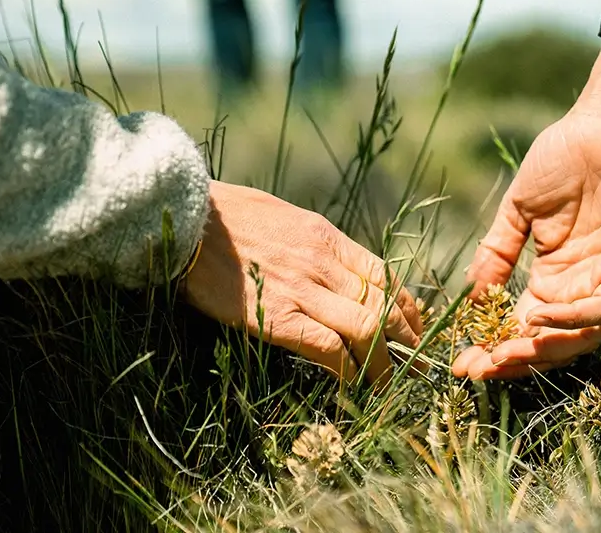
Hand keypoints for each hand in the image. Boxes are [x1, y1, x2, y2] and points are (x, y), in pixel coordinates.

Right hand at [184, 180, 422, 386]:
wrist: (184, 217)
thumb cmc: (222, 214)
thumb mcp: (279, 214)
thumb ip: (308, 240)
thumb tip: (326, 261)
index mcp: (324, 236)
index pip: (383, 275)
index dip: (405, 307)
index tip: (412, 328)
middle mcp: (322, 262)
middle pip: (384, 305)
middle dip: (406, 340)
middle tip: (415, 366)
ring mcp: (302, 289)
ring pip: (365, 329)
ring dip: (384, 363)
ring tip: (391, 386)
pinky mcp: (276, 316)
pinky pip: (327, 348)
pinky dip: (348, 369)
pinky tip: (354, 385)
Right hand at [452, 37, 600, 379]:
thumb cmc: (561, 159)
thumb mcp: (517, 212)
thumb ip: (497, 254)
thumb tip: (475, 301)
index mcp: (550, 277)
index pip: (521, 327)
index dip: (493, 349)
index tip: (462, 363)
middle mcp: (579, 286)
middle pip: (551, 343)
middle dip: (516, 360)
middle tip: (483, 365)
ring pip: (582, 336)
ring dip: (546, 348)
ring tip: (511, 347)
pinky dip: (578, 317)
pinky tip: (544, 314)